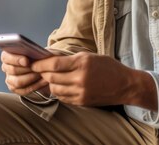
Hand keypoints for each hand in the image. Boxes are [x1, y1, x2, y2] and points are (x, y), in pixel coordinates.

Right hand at [0, 51, 48, 95]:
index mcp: (7, 56)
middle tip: (38, 68)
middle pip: (13, 70)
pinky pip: (24, 90)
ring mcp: (9, 79)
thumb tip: (31, 54)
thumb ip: (30, 51)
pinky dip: (35, 85)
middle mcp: (6, 67)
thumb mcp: (34, 51)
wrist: (42, 66)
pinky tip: (44, 81)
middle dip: (27, 69)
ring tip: (42, 74)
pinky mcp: (15, 89)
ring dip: (32, 78)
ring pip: (18, 82)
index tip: (26, 61)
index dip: (16, 59)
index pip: (6, 57)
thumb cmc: (37, 56)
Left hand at [31, 52, 155, 108]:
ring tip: (52, 77)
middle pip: (52, 77)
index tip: (32, 63)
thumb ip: (71, 59)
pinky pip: (62, 97)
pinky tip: (61, 86)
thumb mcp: (90, 56)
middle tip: (39, 69)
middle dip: (43, 73)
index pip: (54, 64)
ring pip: (55, 89)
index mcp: (82, 63)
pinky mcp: (82, 101)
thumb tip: (51, 59)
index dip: (40, 64)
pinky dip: (59, 91)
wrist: (125, 85)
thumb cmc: (109, 67)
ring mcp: (81, 92)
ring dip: (50, 83)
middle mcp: (80, 78)